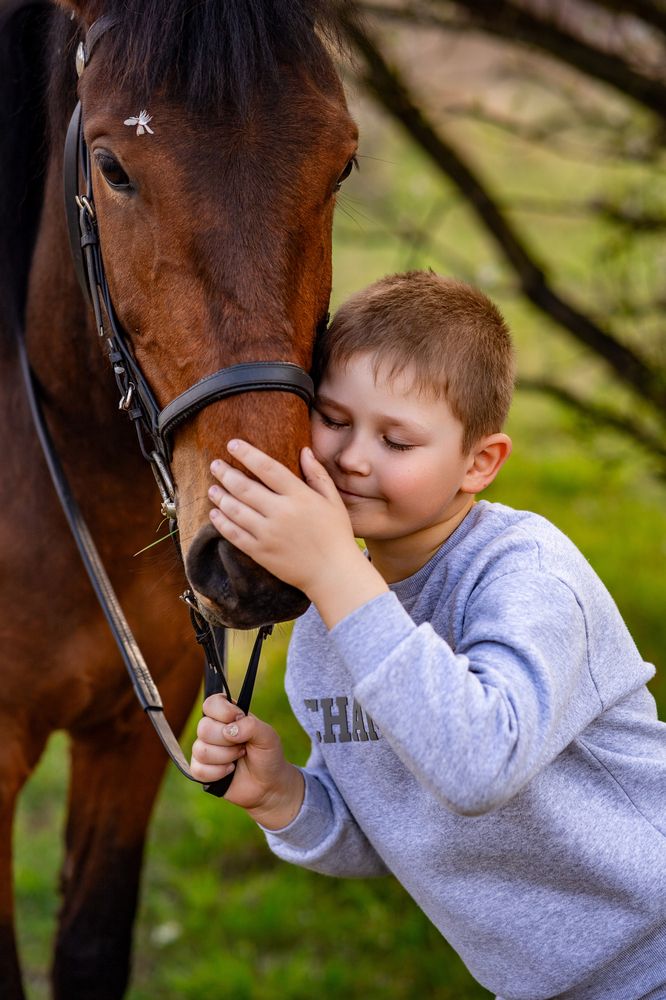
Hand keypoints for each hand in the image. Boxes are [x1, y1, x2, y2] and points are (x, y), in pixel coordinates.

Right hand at [191, 694, 303, 828]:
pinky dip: (218, 772)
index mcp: (228, 715)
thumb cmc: (268, 756)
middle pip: (203, 728)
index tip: (239, 718)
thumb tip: (228, 730)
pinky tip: (229, 771)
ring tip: (238, 758)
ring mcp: (205, 749)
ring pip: (201, 750)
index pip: (211, 703)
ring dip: (225, 757)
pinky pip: (198, 769)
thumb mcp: (268, 736)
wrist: (268, 785)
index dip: (223, 711)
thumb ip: (251, 726)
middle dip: (227, 741)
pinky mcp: (201, 770)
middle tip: (243, 746)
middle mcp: (213, 730)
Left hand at [207, 440, 361, 595]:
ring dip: (220, 497)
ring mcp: (268, 534)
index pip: (268, 468)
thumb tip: (304, 450)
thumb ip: (318, 475)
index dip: (247, 454)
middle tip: (215, 465)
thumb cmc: (336, 535)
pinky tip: (215, 513)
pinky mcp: (260, 552)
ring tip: (212, 488)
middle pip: (245, 488)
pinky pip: (234, 534)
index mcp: (300, 497)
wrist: (333, 573)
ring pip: (235, 510)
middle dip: (226, 473)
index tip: (233, 444)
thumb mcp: (333, 501)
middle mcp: (281, 513)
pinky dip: (221, 522)